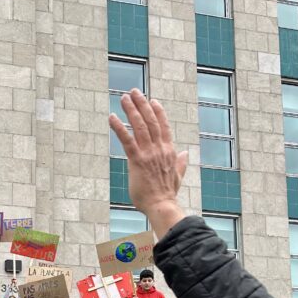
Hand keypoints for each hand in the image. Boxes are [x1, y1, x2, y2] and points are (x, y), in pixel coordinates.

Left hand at [109, 89, 188, 235]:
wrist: (162, 205)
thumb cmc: (167, 194)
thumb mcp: (177, 175)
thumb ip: (181, 163)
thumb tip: (186, 154)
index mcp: (169, 151)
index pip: (164, 126)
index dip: (158, 112)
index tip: (152, 100)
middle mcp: (159, 149)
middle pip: (151, 121)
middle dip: (142, 104)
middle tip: (134, 92)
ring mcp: (148, 153)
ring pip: (140, 126)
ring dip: (131, 110)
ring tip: (123, 98)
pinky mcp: (137, 160)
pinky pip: (127, 140)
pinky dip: (119, 127)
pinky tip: (112, 117)